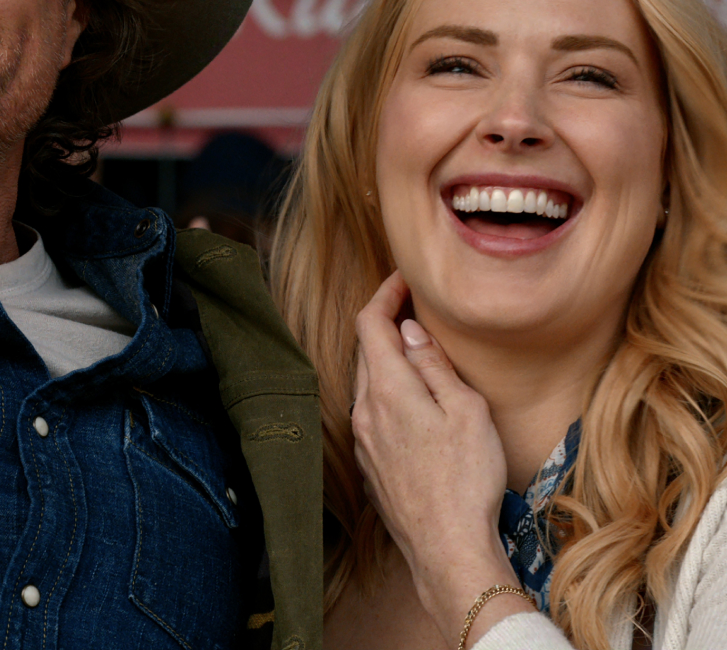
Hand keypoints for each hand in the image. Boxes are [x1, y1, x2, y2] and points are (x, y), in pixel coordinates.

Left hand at [350, 272, 531, 644]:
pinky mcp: (370, 465)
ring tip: (418, 354)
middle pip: (366, 350)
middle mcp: (364, 411)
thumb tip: (409, 329)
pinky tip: (413, 405)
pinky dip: (388, 395)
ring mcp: (363, 441)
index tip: (404, 279)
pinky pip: (372, 414)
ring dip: (387, 361)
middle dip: (386, 324)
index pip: (370, 322)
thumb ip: (433, 364)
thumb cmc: (466, 479)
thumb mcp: (465, 410)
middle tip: (415, 309)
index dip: (384, 293)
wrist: (448, 551)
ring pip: (368, 384)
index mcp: (386, 389)